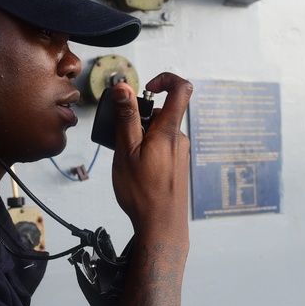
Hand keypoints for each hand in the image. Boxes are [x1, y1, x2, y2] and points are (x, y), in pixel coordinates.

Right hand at [110, 73, 192, 235]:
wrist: (162, 226)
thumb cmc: (144, 193)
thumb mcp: (127, 151)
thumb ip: (126, 118)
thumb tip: (124, 87)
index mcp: (169, 131)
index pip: (181, 89)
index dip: (165, 79)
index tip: (146, 87)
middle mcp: (180, 139)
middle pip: (162, 113)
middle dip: (140, 119)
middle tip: (124, 139)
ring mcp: (180, 153)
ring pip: (159, 132)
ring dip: (141, 138)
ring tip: (128, 160)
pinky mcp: (178, 165)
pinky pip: (162, 147)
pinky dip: (147, 151)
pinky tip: (137, 171)